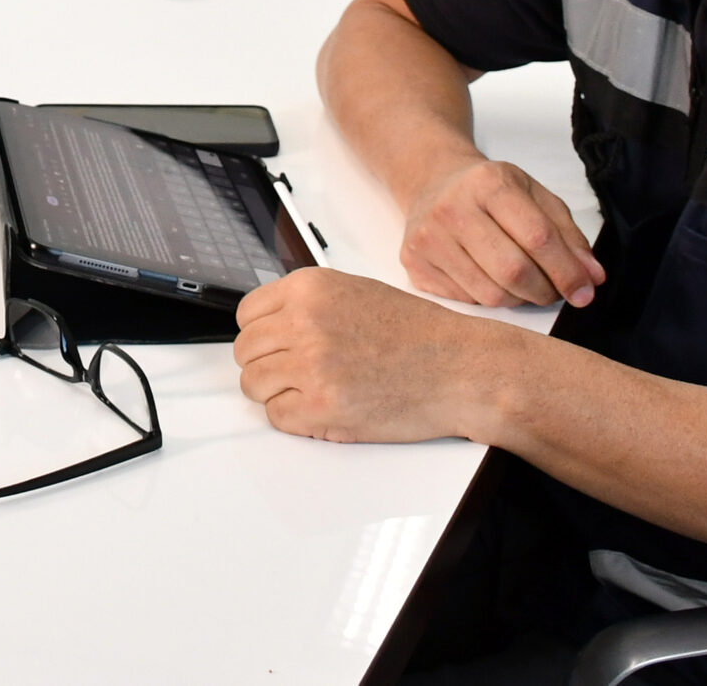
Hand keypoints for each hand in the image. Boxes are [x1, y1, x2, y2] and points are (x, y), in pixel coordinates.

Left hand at [233, 269, 495, 442]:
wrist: (460, 368)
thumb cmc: (420, 334)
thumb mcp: (356, 292)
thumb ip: (309, 304)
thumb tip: (271, 324)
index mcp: (311, 288)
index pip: (247, 314)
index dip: (261, 335)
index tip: (274, 346)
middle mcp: (305, 322)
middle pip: (246, 351)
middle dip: (267, 365)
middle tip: (296, 374)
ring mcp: (312, 365)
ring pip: (254, 385)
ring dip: (277, 393)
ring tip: (313, 391)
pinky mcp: (322, 406)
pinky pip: (277, 416)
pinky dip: (296, 418)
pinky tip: (325, 408)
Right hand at [400, 156, 602, 307]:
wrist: (433, 181)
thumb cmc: (490, 191)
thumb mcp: (534, 195)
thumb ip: (568, 235)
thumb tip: (592, 278)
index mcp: (489, 182)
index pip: (537, 236)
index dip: (567, 270)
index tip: (584, 291)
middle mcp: (452, 208)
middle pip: (513, 270)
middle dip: (544, 290)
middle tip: (554, 291)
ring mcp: (428, 237)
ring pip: (490, 294)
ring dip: (519, 299)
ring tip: (523, 284)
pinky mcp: (414, 263)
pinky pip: (466, 301)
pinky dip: (489, 298)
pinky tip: (490, 279)